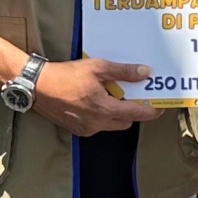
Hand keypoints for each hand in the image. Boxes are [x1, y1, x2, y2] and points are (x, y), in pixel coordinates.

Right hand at [32, 56, 162, 135]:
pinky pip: (96, 125)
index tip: (160, 108)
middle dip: (131, 112)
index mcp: (104, 108)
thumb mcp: (97, 67)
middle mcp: (96, 123)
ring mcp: (85, 128)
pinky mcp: (76, 129)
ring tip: (110, 95)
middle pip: (124, 122)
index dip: (150, 112)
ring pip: (110, 124)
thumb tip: (144, 73)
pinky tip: (94, 101)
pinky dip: (100, 116)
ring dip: (115, 114)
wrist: (37, 86)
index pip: (135, 114)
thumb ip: (123, 72)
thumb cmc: (66, 75)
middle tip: (132, 96)